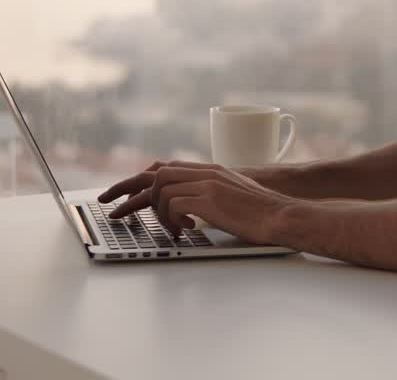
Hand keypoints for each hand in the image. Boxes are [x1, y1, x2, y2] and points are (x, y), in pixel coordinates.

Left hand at [99, 163, 294, 244]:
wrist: (281, 214)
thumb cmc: (261, 211)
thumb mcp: (233, 195)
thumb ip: (210, 194)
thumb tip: (191, 208)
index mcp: (210, 170)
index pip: (166, 166)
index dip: (140, 179)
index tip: (121, 193)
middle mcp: (205, 172)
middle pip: (156, 173)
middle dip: (129, 191)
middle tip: (114, 211)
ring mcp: (207, 184)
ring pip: (161, 189)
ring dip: (159, 212)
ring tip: (173, 228)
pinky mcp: (209, 200)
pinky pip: (174, 205)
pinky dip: (173, 220)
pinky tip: (188, 229)